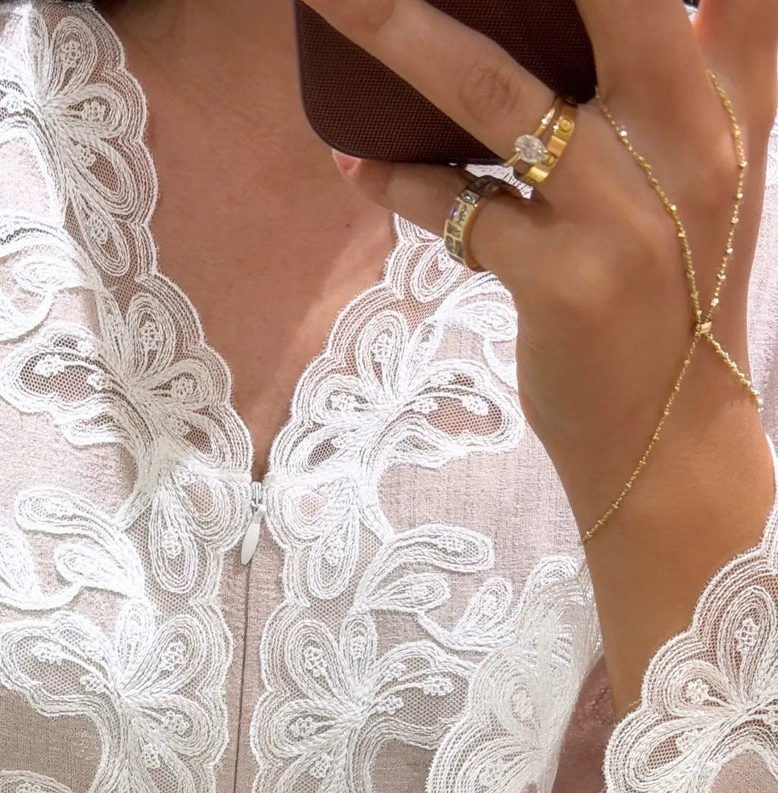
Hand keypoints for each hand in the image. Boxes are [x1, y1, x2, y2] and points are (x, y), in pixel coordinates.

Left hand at [309, 0, 777, 541]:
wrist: (673, 445)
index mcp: (740, 100)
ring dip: (395, 32)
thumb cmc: (677, 300)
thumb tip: (584, 10)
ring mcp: (628, 213)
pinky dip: (397, 183)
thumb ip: (689, 73)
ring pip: (492, 91)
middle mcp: (694, 139)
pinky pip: (455, 209)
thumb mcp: (711, 175)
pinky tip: (357, 163)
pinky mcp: (563, 281)